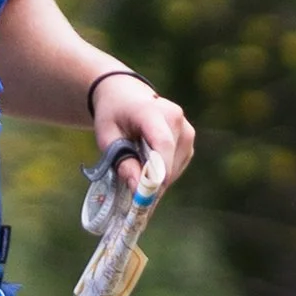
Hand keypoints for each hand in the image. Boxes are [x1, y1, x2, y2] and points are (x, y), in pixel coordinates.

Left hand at [93, 69, 195, 190]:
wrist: (126, 96)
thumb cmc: (113, 116)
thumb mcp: (107, 137)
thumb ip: (122, 162)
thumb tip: (138, 188)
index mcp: (152, 111)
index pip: (162, 143)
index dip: (158, 170)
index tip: (147, 193)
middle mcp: (175, 118)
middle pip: (169, 159)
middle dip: (153, 183)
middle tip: (135, 198)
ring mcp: (185, 129)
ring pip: (175, 166)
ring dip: (157, 179)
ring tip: (137, 176)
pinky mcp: (188, 140)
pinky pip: (178, 165)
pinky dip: (163, 173)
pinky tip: (147, 169)